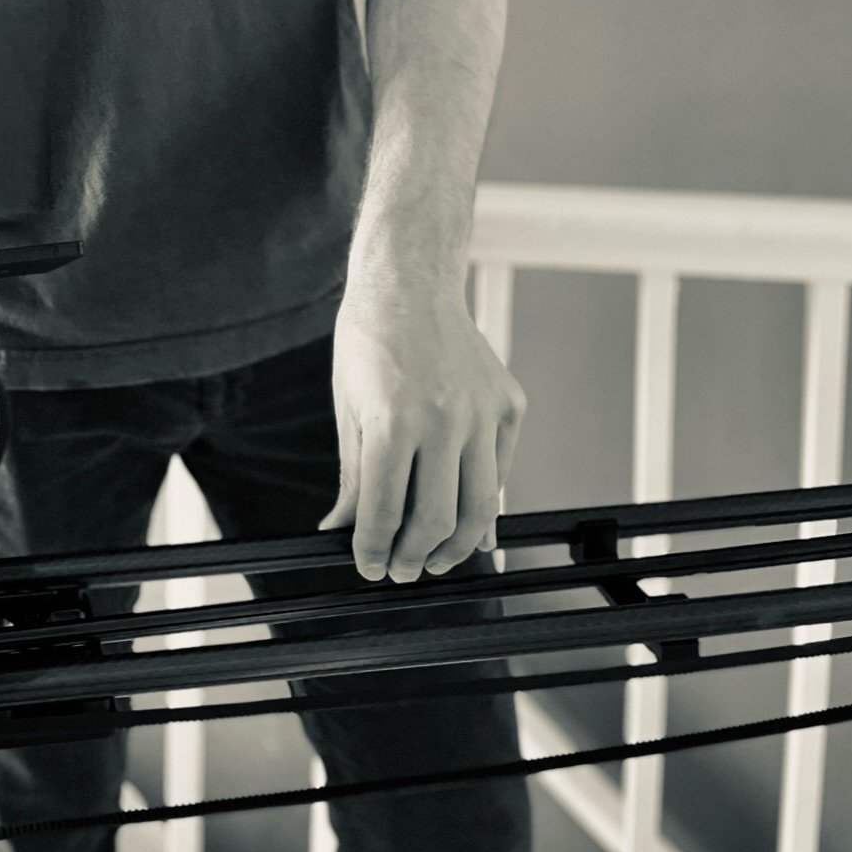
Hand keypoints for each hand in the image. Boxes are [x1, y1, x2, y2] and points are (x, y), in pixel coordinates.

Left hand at [319, 279, 525, 581]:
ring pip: (481, 507)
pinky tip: (468, 521)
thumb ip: (353, 475)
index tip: (369, 567)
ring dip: (457, 547)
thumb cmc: (369, 339)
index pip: (384, 511)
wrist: (411, 281)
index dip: (374, 550)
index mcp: (393, 419)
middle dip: (415, 557)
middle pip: (439, 520)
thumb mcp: (347, 406)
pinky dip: (485, 503)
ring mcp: (484, 411)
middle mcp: (444, 417)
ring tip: (435, 559)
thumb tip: (341, 531)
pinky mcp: (510, 404)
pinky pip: (500, 470)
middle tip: (402, 570)